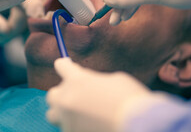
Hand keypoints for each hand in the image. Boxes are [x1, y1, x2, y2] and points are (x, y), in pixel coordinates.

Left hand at [46, 58, 166, 131]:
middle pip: (52, 94)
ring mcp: (67, 119)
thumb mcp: (114, 80)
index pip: (62, 67)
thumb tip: (87, 82)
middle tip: (76, 94)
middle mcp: (67, 99)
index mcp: (77, 80)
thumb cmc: (130, 99)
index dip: (64, 65)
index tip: (65, 65)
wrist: (138, 125)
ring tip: (78, 113)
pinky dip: (75, 126)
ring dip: (63, 112)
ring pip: (53, 115)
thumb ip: (94, 79)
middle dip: (63, 93)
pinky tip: (89, 124)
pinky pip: (66, 128)